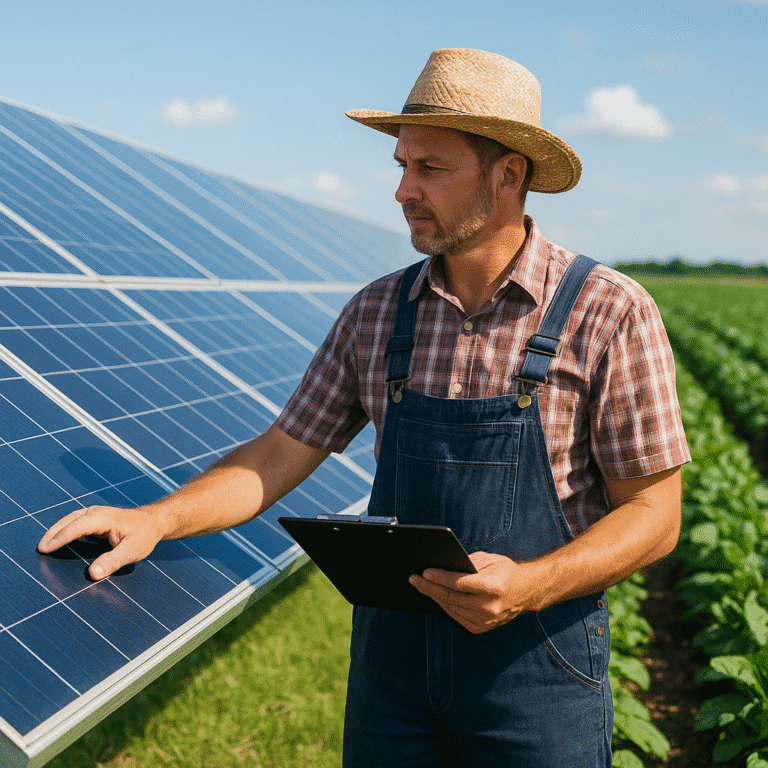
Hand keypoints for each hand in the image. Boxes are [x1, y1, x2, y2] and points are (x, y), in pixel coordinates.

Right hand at [38, 505, 164, 580]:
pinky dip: (63, 531)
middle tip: (40, 549)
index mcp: (105, 518)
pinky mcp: (94, 520)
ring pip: (70, 520)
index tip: (46, 548)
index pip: (79, 526)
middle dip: (53, 533)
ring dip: (56, 531)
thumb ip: (113, 561)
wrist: (154, 522)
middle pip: (70, 520)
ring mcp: (94, 514)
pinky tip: (57, 542)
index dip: (62, 537)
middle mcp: (97, 513)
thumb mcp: (133, 550)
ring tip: (44, 546)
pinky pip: (74, 524)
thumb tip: (92, 573)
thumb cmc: (144, 535)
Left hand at [409, 551, 537, 633]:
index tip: (425, 572)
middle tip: (414, 579)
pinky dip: (444, 606)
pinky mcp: (480, 627)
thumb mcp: (489, 560)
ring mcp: (484, 620)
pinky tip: (434, 596)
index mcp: (493, 587)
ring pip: (450, 608)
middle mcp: (488, 606)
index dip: (440, 578)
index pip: (459, 583)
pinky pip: (455, 616)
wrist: (526, 592)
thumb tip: (444, 566)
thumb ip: (467, 563)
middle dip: (429, 587)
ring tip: (420, 586)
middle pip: (451, 597)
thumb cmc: (505, 572)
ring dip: (433, 596)